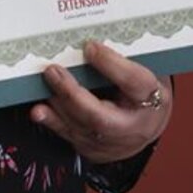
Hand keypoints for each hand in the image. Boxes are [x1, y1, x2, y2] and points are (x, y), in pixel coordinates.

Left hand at [30, 39, 171, 162]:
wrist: (149, 122)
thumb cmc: (144, 87)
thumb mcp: (145, 66)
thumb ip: (123, 55)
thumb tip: (89, 41)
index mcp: (153, 98)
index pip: (134, 82)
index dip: (111, 65)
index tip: (89, 46)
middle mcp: (135, 127)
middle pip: (101, 117)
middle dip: (72, 95)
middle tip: (53, 71)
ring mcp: (115, 144)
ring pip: (82, 130)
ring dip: (58, 106)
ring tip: (44, 84)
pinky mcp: (97, 151)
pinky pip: (73, 137)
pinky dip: (54, 122)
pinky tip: (39, 111)